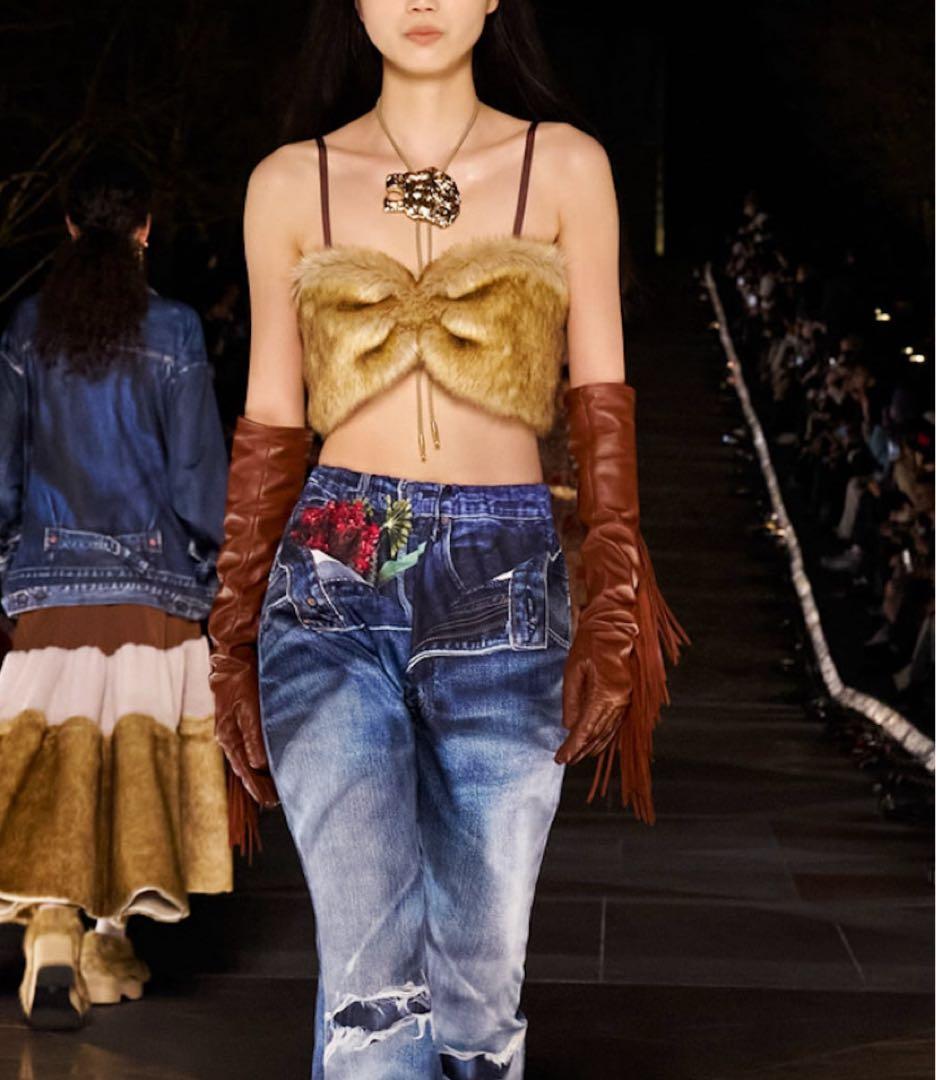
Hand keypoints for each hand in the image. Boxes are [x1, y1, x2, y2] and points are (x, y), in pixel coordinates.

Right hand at [210, 650, 278, 806]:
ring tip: (272, 789)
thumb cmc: (242, 679)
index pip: (244, 769)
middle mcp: (228, 736)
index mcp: (229, 736)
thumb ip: (254, 734)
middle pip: (244, 767)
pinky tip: (266, 764)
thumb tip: (259, 764)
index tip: (269, 801)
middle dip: (258, 785)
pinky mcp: (239, 720)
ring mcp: (232, 729)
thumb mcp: (249, 705)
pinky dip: (257, 759)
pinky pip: (248, 747)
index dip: (256, 787)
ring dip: (259, 774)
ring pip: (247, 758)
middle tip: (274, 801)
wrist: (234, 656)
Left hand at [555, 599, 637, 765]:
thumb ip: (572, 699)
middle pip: (598, 734)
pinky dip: (606, 733)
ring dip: (594, 744)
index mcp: (605, 694)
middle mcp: (620, 700)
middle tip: (565, 759)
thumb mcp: (574, 669)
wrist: (616, 622)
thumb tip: (569, 724)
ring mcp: (627, 698)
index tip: (560, 758)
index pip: (585, 729)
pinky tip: (598, 740)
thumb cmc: (592, 641)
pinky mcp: (628, 694)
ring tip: (579, 755)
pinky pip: (617, 721)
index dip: (572, 746)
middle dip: (581, 749)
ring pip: (609, 730)